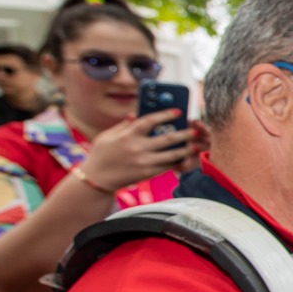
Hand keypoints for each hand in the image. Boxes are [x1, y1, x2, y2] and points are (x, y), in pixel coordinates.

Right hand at [82, 110, 201, 190]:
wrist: (97, 179)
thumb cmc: (101, 155)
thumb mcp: (107, 136)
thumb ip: (123, 125)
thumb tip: (136, 114)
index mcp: (128, 135)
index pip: (151, 121)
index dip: (166, 115)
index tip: (179, 112)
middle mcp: (138, 148)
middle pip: (167, 138)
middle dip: (184, 133)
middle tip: (195, 130)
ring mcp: (144, 161)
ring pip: (172, 154)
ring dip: (186, 149)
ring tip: (196, 146)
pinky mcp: (148, 173)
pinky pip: (167, 167)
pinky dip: (178, 162)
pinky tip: (185, 159)